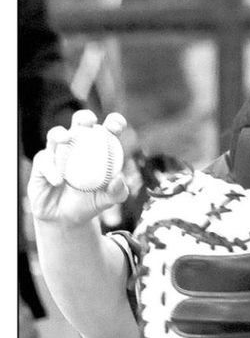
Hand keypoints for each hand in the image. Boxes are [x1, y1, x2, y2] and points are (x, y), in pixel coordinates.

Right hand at [27, 110, 130, 225]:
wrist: (66, 219)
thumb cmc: (89, 204)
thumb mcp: (107, 201)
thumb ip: (117, 192)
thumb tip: (119, 179)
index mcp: (98, 149)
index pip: (107, 130)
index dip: (113, 123)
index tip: (116, 127)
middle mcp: (77, 146)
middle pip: (79, 123)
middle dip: (84, 117)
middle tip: (90, 122)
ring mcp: (57, 153)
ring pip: (55, 135)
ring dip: (60, 133)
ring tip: (66, 139)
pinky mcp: (42, 163)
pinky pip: (45, 161)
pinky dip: (52, 169)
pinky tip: (58, 181)